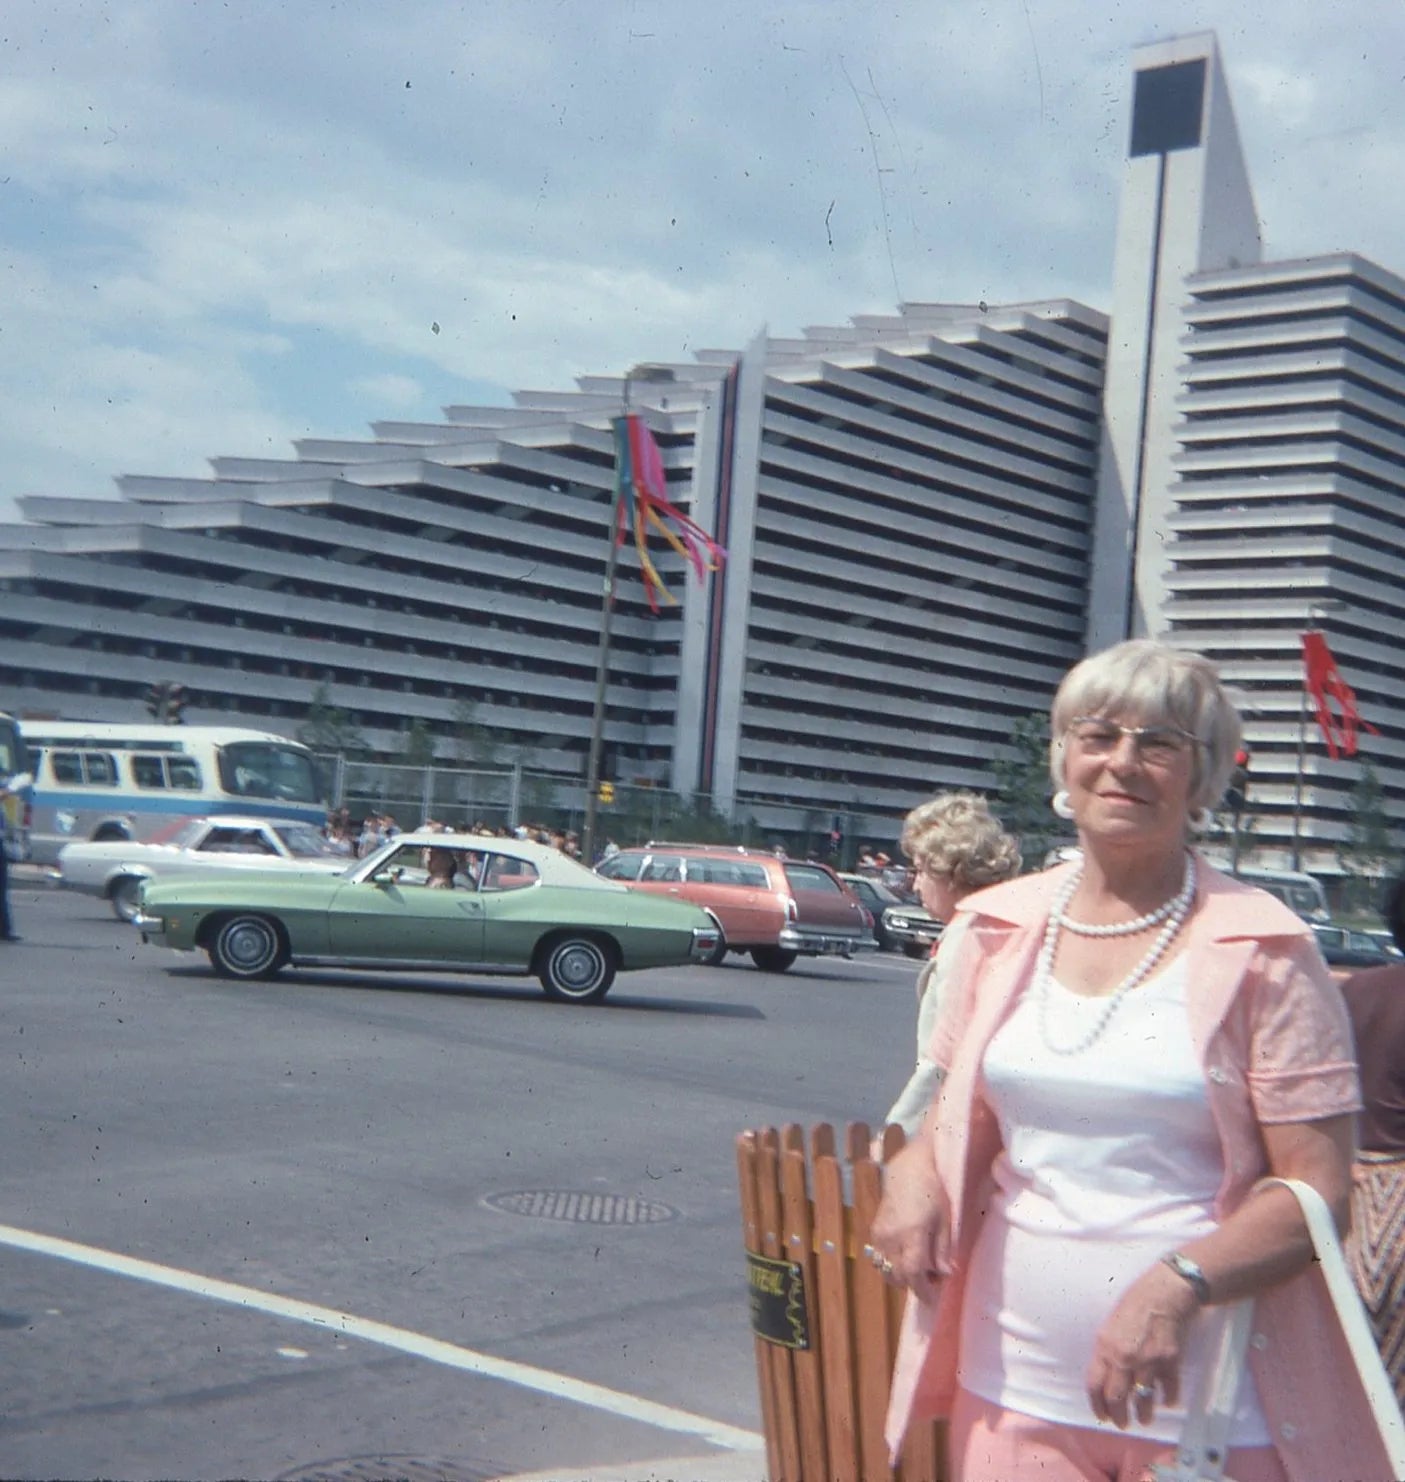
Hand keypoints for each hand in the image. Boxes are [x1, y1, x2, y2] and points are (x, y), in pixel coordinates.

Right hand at [867, 1142, 948, 1300]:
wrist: (908, 1170)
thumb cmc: (932, 1192)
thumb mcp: (945, 1220)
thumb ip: (942, 1250)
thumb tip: (946, 1275)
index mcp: (912, 1233)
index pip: (913, 1273)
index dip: (923, 1291)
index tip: (933, 1300)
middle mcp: (891, 1237)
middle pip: (899, 1276)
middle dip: (916, 1285)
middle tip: (933, 1280)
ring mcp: (880, 1234)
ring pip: (887, 1271)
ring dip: (903, 1277)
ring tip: (921, 1268)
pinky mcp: (874, 1232)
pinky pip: (881, 1259)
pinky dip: (893, 1265)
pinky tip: (907, 1256)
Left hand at [1085, 1262, 1199, 1429]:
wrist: (1164, 1292)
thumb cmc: (1134, 1303)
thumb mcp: (1110, 1324)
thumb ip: (1107, 1349)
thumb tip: (1106, 1374)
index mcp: (1105, 1346)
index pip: (1094, 1384)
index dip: (1097, 1404)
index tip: (1102, 1415)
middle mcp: (1124, 1357)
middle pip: (1117, 1398)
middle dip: (1119, 1416)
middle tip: (1122, 1424)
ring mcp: (1147, 1361)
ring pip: (1143, 1400)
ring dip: (1144, 1414)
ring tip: (1144, 1420)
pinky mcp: (1169, 1362)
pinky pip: (1168, 1390)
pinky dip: (1168, 1399)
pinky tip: (1167, 1402)